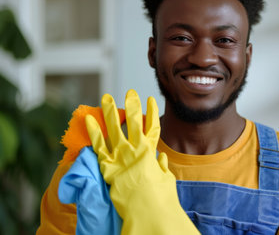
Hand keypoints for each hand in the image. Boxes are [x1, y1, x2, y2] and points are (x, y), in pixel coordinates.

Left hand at [85, 89, 198, 233]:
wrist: (147, 210)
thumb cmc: (161, 197)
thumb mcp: (166, 179)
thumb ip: (162, 167)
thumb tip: (161, 159)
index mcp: (151, 151)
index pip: (153, 126)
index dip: (152, 112)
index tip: (151, 100)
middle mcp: (136, 149)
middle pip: (133, 121)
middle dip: (132, 104)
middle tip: (129, 91)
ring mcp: (120, 156)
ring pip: (114, 128)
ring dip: (110, 111)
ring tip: (107, 97)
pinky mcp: (107, 165)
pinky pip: (98, 145)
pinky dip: (93, 131)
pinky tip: (89, 119)